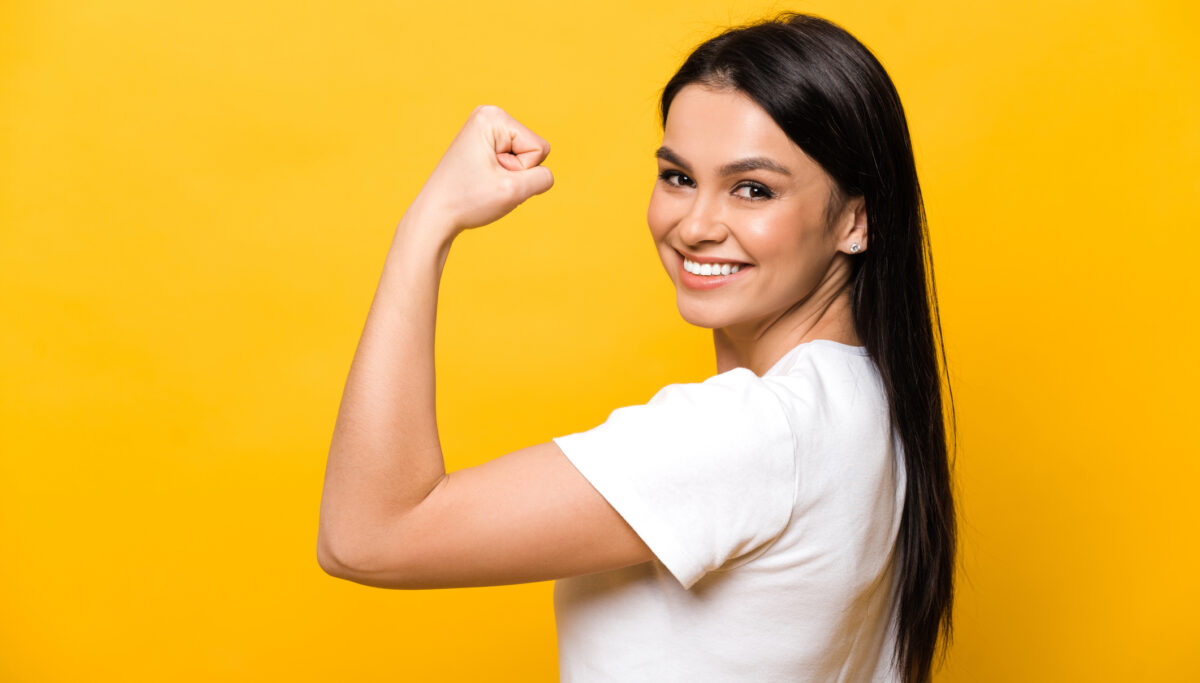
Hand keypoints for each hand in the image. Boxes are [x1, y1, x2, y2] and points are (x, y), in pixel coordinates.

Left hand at [409, 105, 553, 237]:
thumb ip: (543, 179)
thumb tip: (546, 175)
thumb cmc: (468, 201)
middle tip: (486, 182)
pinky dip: (503, 179)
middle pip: (533, 151)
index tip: (491, 177)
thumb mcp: (514, 191)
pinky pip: (513, 164)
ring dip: (510, 178)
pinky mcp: (484, 145)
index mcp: (494, 117)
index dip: (520, 171)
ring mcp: (485, 130)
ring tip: (483, 183)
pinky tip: (481, 183)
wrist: (434, 215)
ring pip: (525, 160)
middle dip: (516, 173)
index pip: (539, 148)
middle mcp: (489, 116)